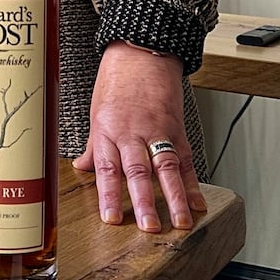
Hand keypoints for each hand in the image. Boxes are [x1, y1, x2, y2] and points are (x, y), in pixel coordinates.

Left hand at [72, 41, 208, 231]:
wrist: (141, 51)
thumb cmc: (116, 80)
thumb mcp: (96, 111)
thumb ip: (93, 144)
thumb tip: (81, 168)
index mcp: (107, 130)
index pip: (107, 168)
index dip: (109, 195)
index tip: (112, 219)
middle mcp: (131, 132)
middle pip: (138, 171)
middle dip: (144, 202)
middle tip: (150, 228)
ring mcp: (156, 129)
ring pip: (166, 167)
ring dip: (174, 198)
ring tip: (180, 222)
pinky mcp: (176, 127)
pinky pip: (186, 157)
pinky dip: (193, 181)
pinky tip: (197, 202)